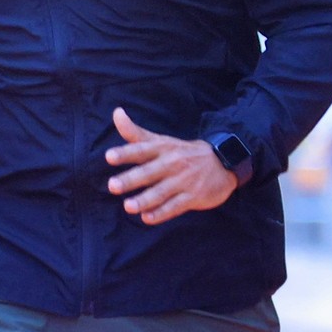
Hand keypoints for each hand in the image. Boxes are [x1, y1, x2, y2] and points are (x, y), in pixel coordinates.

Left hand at [105, 107, 238, 224]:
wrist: (223, 162)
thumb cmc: (182, 153)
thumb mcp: (160, 140)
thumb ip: (135, 132)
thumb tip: (116, 112)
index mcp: (162, 149)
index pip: (141, 150)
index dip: (125, 153)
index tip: (109, 156)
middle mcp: (172, 164)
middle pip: (149, 172)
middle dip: (131, 179)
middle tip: (112, 186)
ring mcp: (183, 181)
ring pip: (161, 192)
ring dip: (144, 200)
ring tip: (128, 207)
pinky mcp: (193, 197)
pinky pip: (175, 206)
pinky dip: (162, 213)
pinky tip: (147, 218)